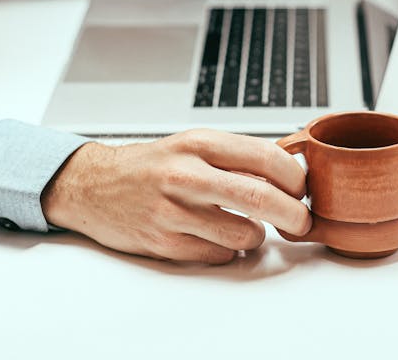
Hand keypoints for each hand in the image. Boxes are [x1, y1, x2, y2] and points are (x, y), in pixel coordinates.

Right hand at [41, 129, 310, 263]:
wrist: (95, 185)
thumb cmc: (152, 164)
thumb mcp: (193, 143)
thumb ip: (236, 155)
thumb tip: (290, 168)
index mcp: (199, 142)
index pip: (264, 157)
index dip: (294, 176)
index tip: (302, 187)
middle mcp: (186, 173)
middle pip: (259, 197)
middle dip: (292, 214)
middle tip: (301, 221)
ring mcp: (173, 210)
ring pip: (242, 232)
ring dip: (257, 235)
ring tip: (250, 227)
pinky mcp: (163, 242)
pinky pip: (217, 254)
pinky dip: (228, 249)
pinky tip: (218, 236)